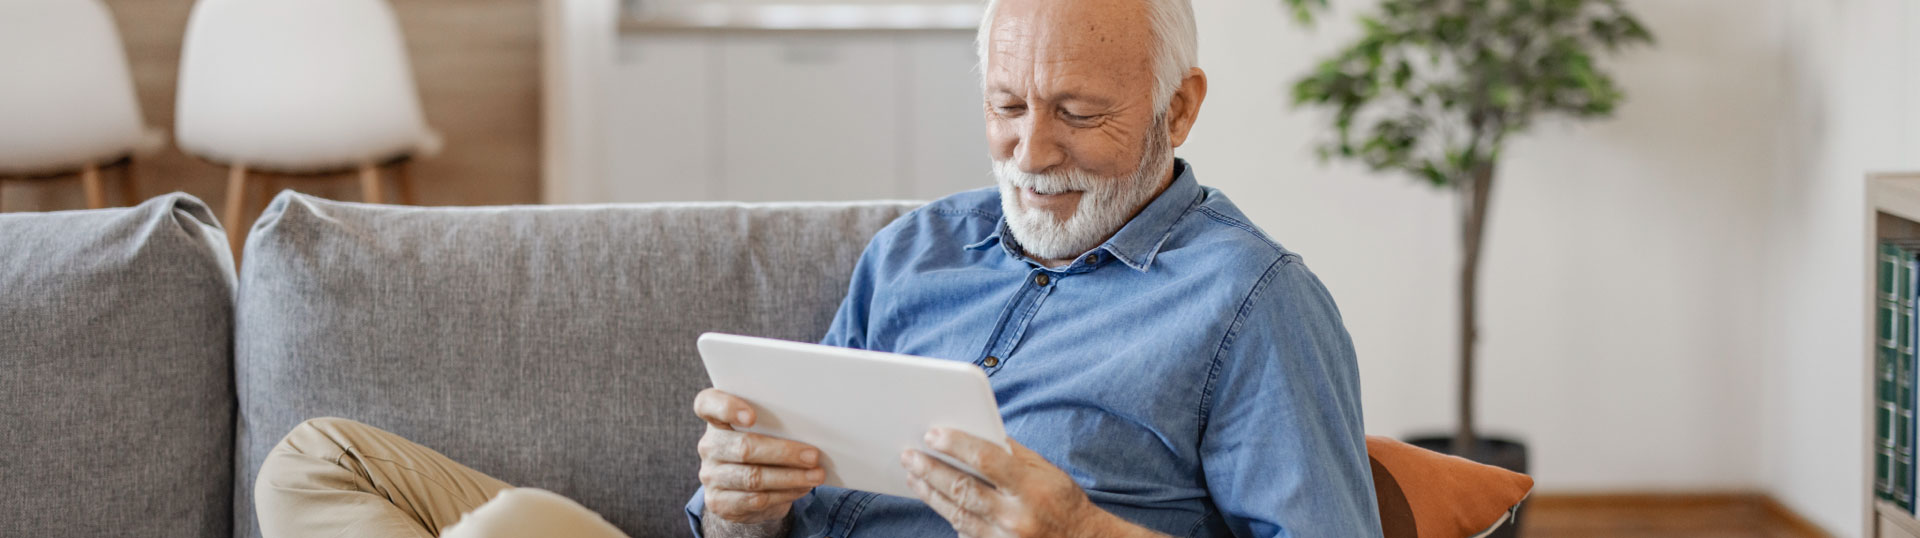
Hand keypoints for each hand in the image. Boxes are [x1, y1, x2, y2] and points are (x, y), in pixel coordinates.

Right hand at [693, 388, 826, 524]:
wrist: (741, 491)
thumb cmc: (760, 448)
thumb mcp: (763, 431)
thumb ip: (775, 424)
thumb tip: (811, 431)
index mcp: (715, 419)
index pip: (707, 404)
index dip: (727, 408)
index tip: (752, 417)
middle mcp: (708, 446)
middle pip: (743, 447)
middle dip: (783, 452)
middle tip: (813, 455)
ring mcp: (711, 476)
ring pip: (753, 477)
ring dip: (790, 477)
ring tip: (815, 475)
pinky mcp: (719, 502)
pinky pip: (755, 499)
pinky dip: (784, 494)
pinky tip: (802, 488)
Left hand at [901, 429, 1131, 537]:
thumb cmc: (1063, 502)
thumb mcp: (1046, 471)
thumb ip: (1012, 453)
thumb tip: (977, 432)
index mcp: (1031, 487)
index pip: (986, 459)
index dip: (957, 445)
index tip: (933, 434)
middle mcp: (1015, 515)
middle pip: (963, 488)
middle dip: (931, 470)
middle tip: (910, 455)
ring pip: (956, 512)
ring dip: (931, 492)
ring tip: (914, 475)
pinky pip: (965, 532)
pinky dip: (949, 514)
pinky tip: (937, 500)